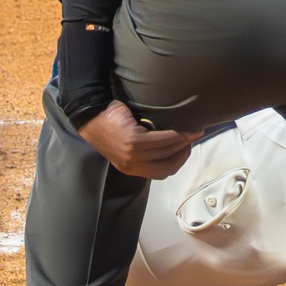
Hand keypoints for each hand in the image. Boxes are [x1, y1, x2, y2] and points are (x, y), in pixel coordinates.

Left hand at [76, 101, 203, 178]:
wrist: (91, 113)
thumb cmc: (108, 125)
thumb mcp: (125, 145)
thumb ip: (143, 150)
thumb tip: (168, 146)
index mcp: (130, 168)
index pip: (161, 172)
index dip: (177, 162)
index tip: (187, 150)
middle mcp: (132, 165)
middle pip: (167, 165)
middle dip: (184, 153)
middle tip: (194, 139)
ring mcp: (133, 154)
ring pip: (167, 151)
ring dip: (184, 142)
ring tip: (193, 132)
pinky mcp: (134, 141)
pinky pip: (162, 140)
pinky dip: (176, 135)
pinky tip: (182, 129)